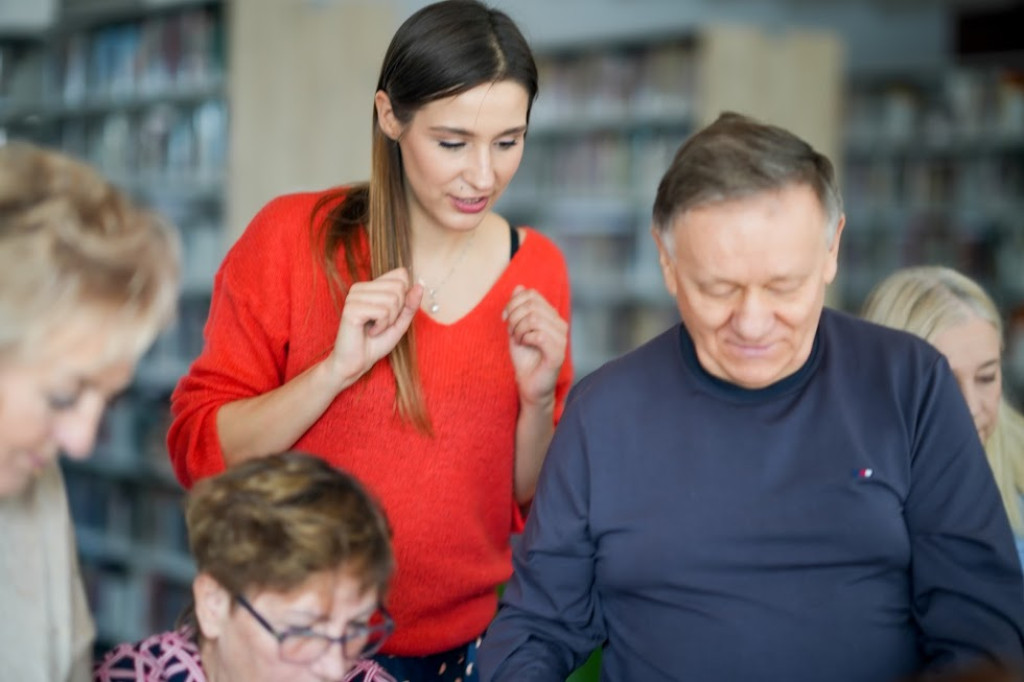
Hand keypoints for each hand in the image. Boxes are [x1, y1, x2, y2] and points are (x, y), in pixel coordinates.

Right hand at [329, 267, 422, 386]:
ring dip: (389, 321)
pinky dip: (382, 326)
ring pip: (392, 299)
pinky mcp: (351, 309)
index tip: (390, 315)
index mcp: (370, 286)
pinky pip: (382, 312)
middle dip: (397, 311)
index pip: (401, 275)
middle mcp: (359, 287)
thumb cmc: (375, 343)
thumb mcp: (400, 322)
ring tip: (375, 329)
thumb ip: (410, 304)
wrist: (355, 363)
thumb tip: (420, 285)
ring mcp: (353, 296)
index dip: (404, 298)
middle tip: (382, 324)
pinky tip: (370, 332)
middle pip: (398, 287)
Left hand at [503, 285, 567, 406]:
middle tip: (512, 333)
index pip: (531, 294)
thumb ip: (518, 308)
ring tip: (518, 340)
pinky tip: (524, 345)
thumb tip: (520, 287)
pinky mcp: (558, 353)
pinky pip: (539, 335)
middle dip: (514, 317)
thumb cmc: (524, 358)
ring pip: (534, 318)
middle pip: (531, 305)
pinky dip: (525, 338)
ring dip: (518, 329)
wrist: (528, 385)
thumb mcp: (516, 329)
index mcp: (552, 316)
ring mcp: (561, 339)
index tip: (505, 318)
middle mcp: (560, 324)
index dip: (513, 303)